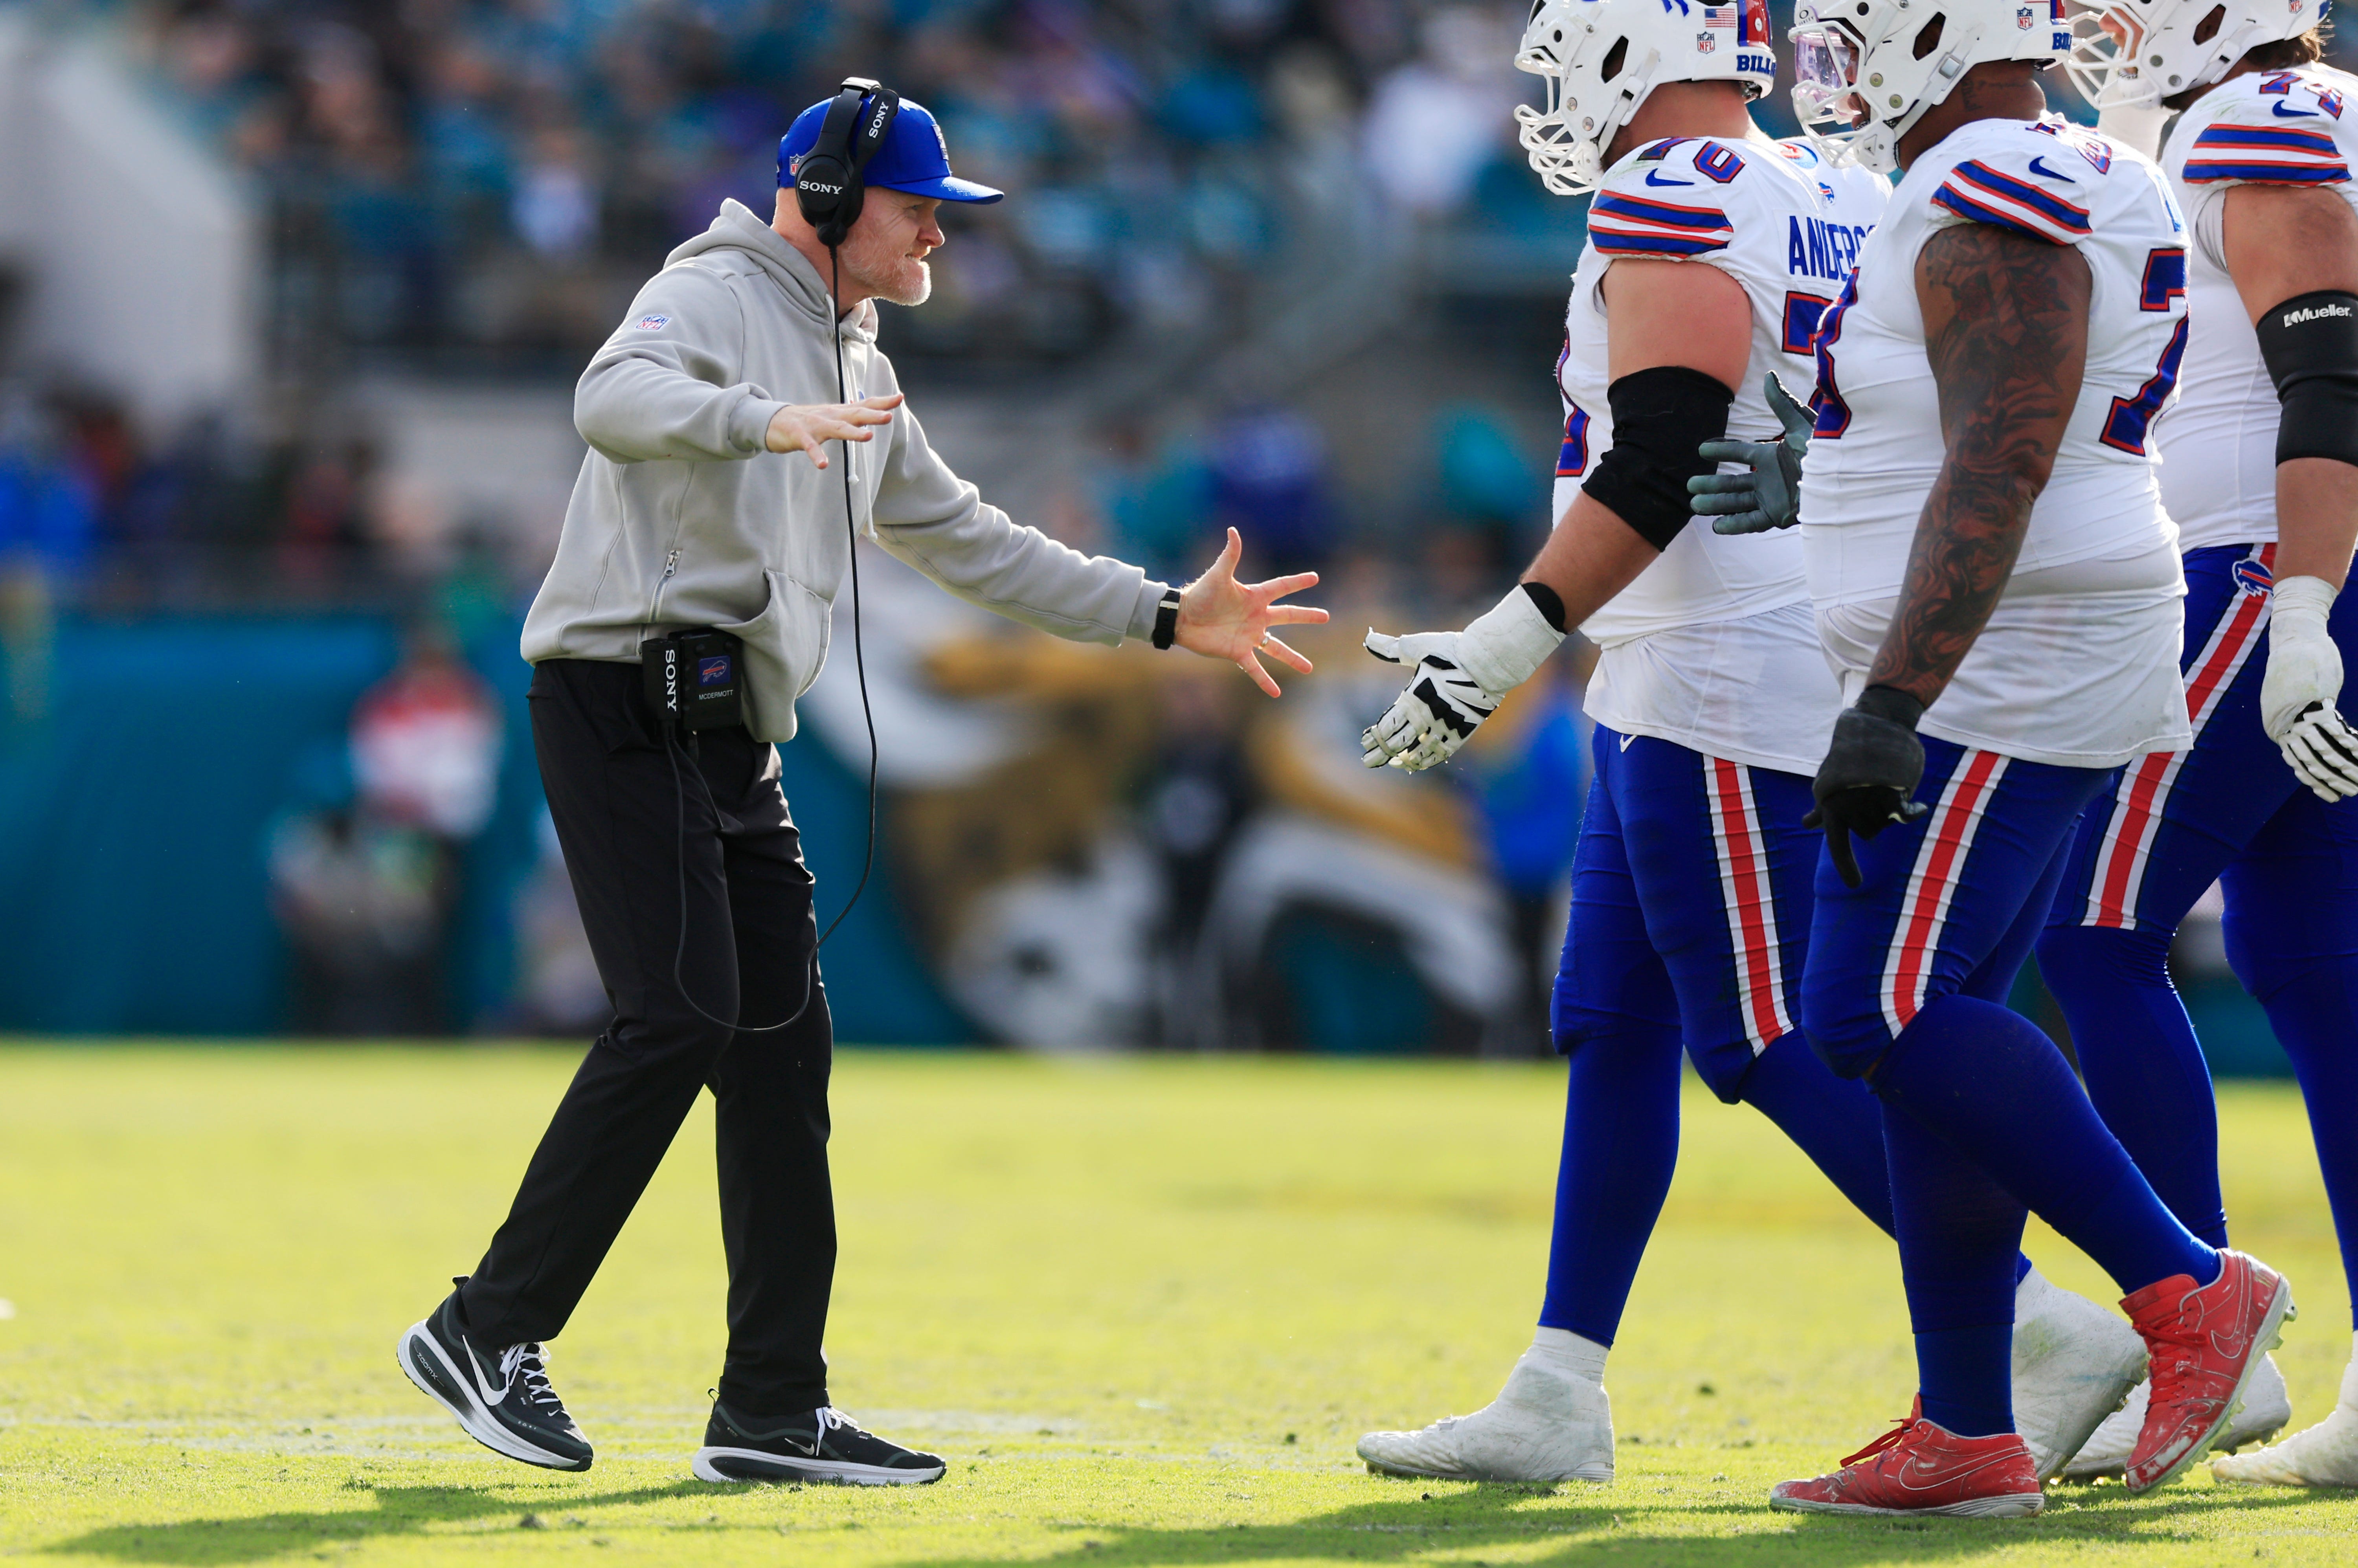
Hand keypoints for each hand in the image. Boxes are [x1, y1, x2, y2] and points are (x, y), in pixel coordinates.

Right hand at [765, 394, 904, 467]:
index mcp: (839, 413)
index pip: (864, 405)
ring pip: (836, 428)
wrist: (775, 420)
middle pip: (854, 414)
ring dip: (852, 433)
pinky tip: (823, 465)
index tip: (899, 398)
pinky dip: (816, 455)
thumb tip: (871, 414)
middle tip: (889, 415)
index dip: (881, 402)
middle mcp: (830, 416)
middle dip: (872, 415)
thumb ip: (851, 415)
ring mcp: (815, 425)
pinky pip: (809, 447)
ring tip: (868, 436)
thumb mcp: (832, 416)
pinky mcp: (800, 436)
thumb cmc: (808, 421)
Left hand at [1173, 527, 1327, 696]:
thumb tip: (1233, 530)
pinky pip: (1255, 668)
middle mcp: (1256, 617)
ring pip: (1276, 648)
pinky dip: (1264, 680)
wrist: (1182, 618)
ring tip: (1309, 669)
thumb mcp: (1217, 575)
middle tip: (1325, 616)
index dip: (1297, 582)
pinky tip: (1276, 692)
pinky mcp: (1238, 652)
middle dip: (1307, 616)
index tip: (1315, 578)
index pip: (1281, 587)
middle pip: (1287, 616)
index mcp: (1255, 596)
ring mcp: (1249, 636)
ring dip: (1292, 658)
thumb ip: (1230, 555)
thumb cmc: (1200, 594)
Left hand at [1360, 585, 1564, 770]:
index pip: (1388, 725)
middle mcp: (1427, 717)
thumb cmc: (1452, 651)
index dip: (1375, 737)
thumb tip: (1368, 637)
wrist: (1491, 661)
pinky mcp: (1463, 732)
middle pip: (1399, 743)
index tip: (1365, 742)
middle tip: (1368, 761)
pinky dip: (1428, 761)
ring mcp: (1446, 727)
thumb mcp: (1417, 646)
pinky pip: (1441, 753)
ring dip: (1404, 761)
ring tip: (1393, 764)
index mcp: (1413, 698)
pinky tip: (1418, 763)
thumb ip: (1391, 647)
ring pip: (1419, 753)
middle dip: (1382, 753)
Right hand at [1688, 373, 1812, 534]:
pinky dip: (1735, 525)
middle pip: (1733, 482)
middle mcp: (1769, 478)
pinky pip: (1752, 523)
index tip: (1702, 449)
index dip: (1722, 450)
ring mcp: (1772, 498)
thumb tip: (1768, 376)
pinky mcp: (1778, 516)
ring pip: (1737, 502)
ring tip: (1695, 505)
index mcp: (1772, 457)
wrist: (1844, 478)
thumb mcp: (1801, 425)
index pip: (1741, 452)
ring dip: (1716, 504)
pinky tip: (1717, 527)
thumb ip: (1782, 403)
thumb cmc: (1826, 450)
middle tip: (1691, 485)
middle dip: (1712, 484)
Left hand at [1806, 691, 1929, 888]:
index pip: (1837, 843)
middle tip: (1871, 788)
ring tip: (1882, 779)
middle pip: (1869, 833)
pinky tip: (1917, 807)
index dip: (1847, 866)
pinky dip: (1912, 812)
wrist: (1875, 723)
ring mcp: (1867, 801)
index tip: (1854, 885)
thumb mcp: (1831, 780)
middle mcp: (1845, 805)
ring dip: (1889, 808)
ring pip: (1886, 824)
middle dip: (1873, 816)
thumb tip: (1807, 824)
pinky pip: (1905, 817)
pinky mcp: (1892, 793)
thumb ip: (1824, 805)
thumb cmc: (1850, 755)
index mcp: (1828, 804)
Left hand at [2262, 575, 2357, 800]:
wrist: (2294, 640)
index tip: (2330, 795)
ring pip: (2326, 751)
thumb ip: (2295, 719)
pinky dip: (2352, 746)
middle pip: (2312, 762)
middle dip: (2333, 780)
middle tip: (2351, 794)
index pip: (2297, 763)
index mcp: (2275, 727)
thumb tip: (2301, 732)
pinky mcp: (2317, 704)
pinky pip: (2337, 732)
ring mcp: (2300, 716)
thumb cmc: (2292, 669)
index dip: (2316, 782)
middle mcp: (2284, 725)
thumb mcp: (2288, 699)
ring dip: (2346, 768)